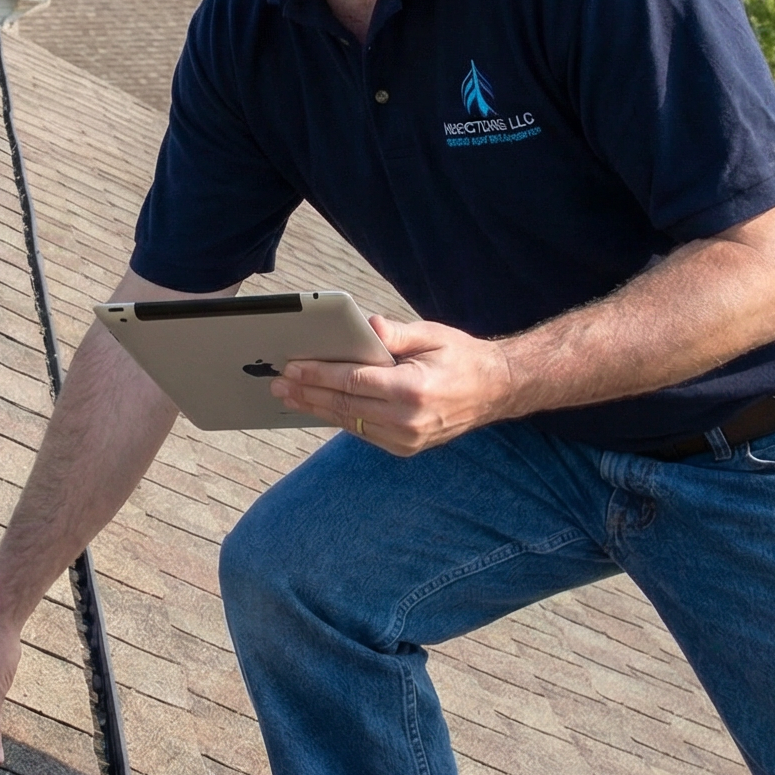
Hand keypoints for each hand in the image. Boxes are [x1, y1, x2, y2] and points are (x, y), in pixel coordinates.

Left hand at [273, 315, 516, 455]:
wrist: (496, 390)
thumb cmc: (462, 357)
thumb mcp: (432, 335)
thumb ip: (395, 334)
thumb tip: (366, 326)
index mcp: (412, 390)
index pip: (352, 382)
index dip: (318, 374)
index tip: (292, 367)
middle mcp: (408, 420)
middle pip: (344, 406)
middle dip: (307, 393)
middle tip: (278, 384)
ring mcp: (407, 439)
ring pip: (349, 423)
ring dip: (317, 409)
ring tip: (290, 396)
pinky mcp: (406, 448)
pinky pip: (363, 433)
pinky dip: (339, 419)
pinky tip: (319, 407)